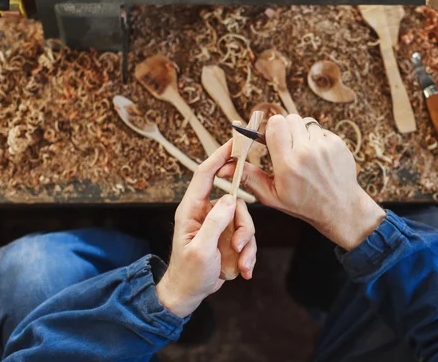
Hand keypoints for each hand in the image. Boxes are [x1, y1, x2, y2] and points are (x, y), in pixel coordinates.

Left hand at [156, 141, 257, 317]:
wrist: (189, 294)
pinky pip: (247, 238)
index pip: (205, 174)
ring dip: (246, 244)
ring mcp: (219, 225)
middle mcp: (206, 213)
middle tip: (238, 246)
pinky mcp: (228, 237)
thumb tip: (229, 198)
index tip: (235, 143)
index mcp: (192, 209)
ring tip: (240, 264)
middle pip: (235, 202)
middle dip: (243, 225)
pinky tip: (244, 270)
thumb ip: (215, 222)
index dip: (220, 156)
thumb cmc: (188, 273)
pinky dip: (248, 255)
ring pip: (244, 221)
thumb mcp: (201, 249)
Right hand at [218, 115, 385, 250]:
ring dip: (302, 135)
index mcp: (288, 164)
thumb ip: (249, 177)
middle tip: (287, 146)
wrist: (340, 208)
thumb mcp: (272, 196)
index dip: (271, 128)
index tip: (271, 138)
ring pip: (306, 123)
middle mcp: (307, 153)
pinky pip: (321, 130)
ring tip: (304, 154)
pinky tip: (318, 158)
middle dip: (286, 129)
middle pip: (290, 118)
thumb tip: (224, 166)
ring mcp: (325, 147)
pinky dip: (317, 140)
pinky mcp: (339, 144)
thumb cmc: (303, 204)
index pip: (275, 123)